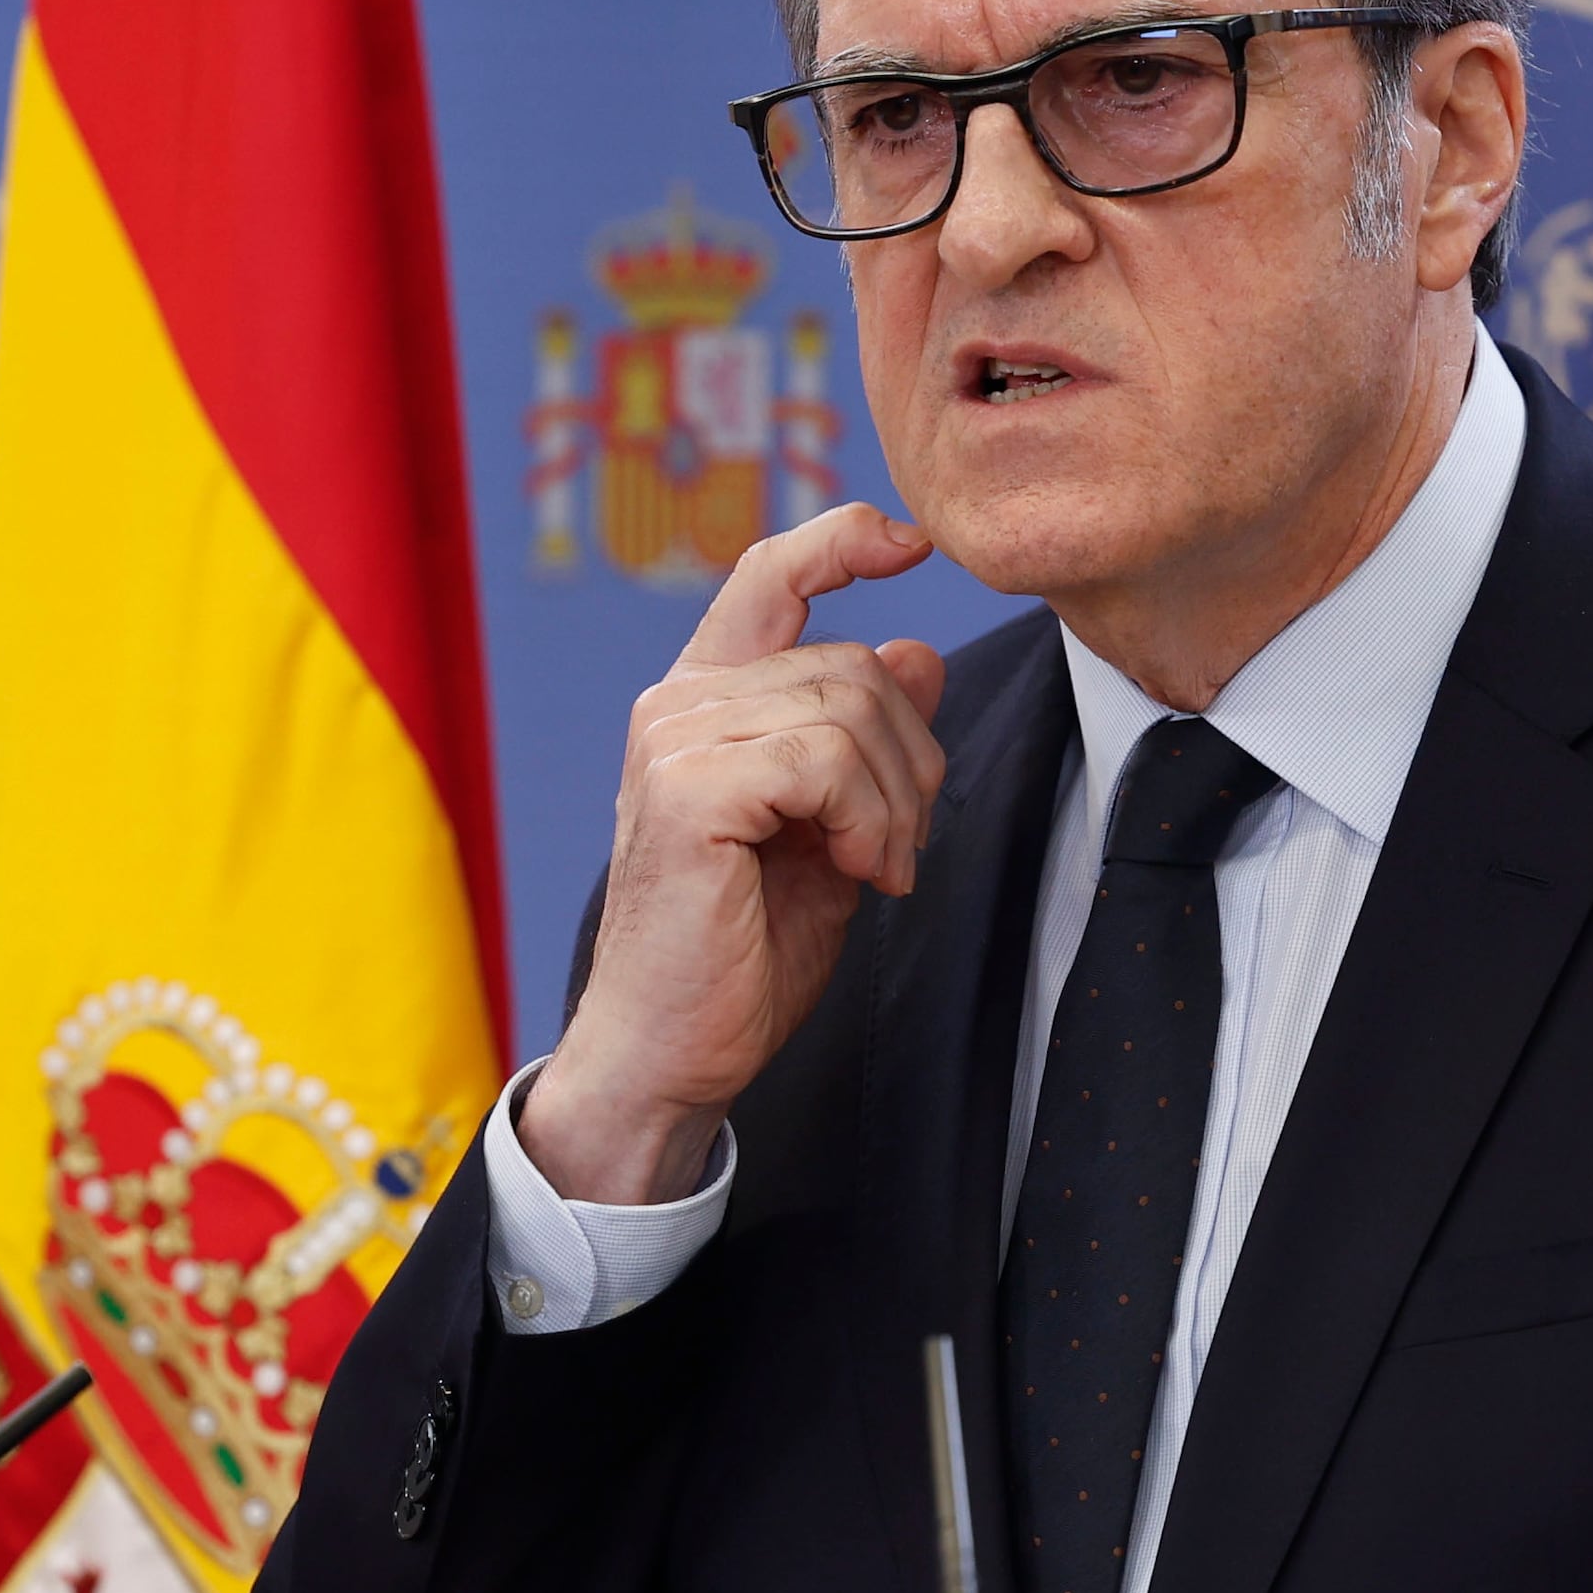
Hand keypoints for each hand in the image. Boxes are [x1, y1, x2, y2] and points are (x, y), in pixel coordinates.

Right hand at [523, 504, 947, 1204]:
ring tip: (879, 870)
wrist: (672, 1051)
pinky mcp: (685, 787)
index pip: (770, 577)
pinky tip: (859, 875)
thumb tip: (920, 649)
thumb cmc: (739, 955)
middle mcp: (678, 705)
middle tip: (902, 848)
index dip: (844, 541)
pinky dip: (868, 820)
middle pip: (852, 663)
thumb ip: (865, 742)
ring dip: (897, 802)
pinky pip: (825, 758)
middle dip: (914, 759)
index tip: (914, 547)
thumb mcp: (831, 831)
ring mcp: (674, 739)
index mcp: (704, 703)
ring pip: (849, 708)